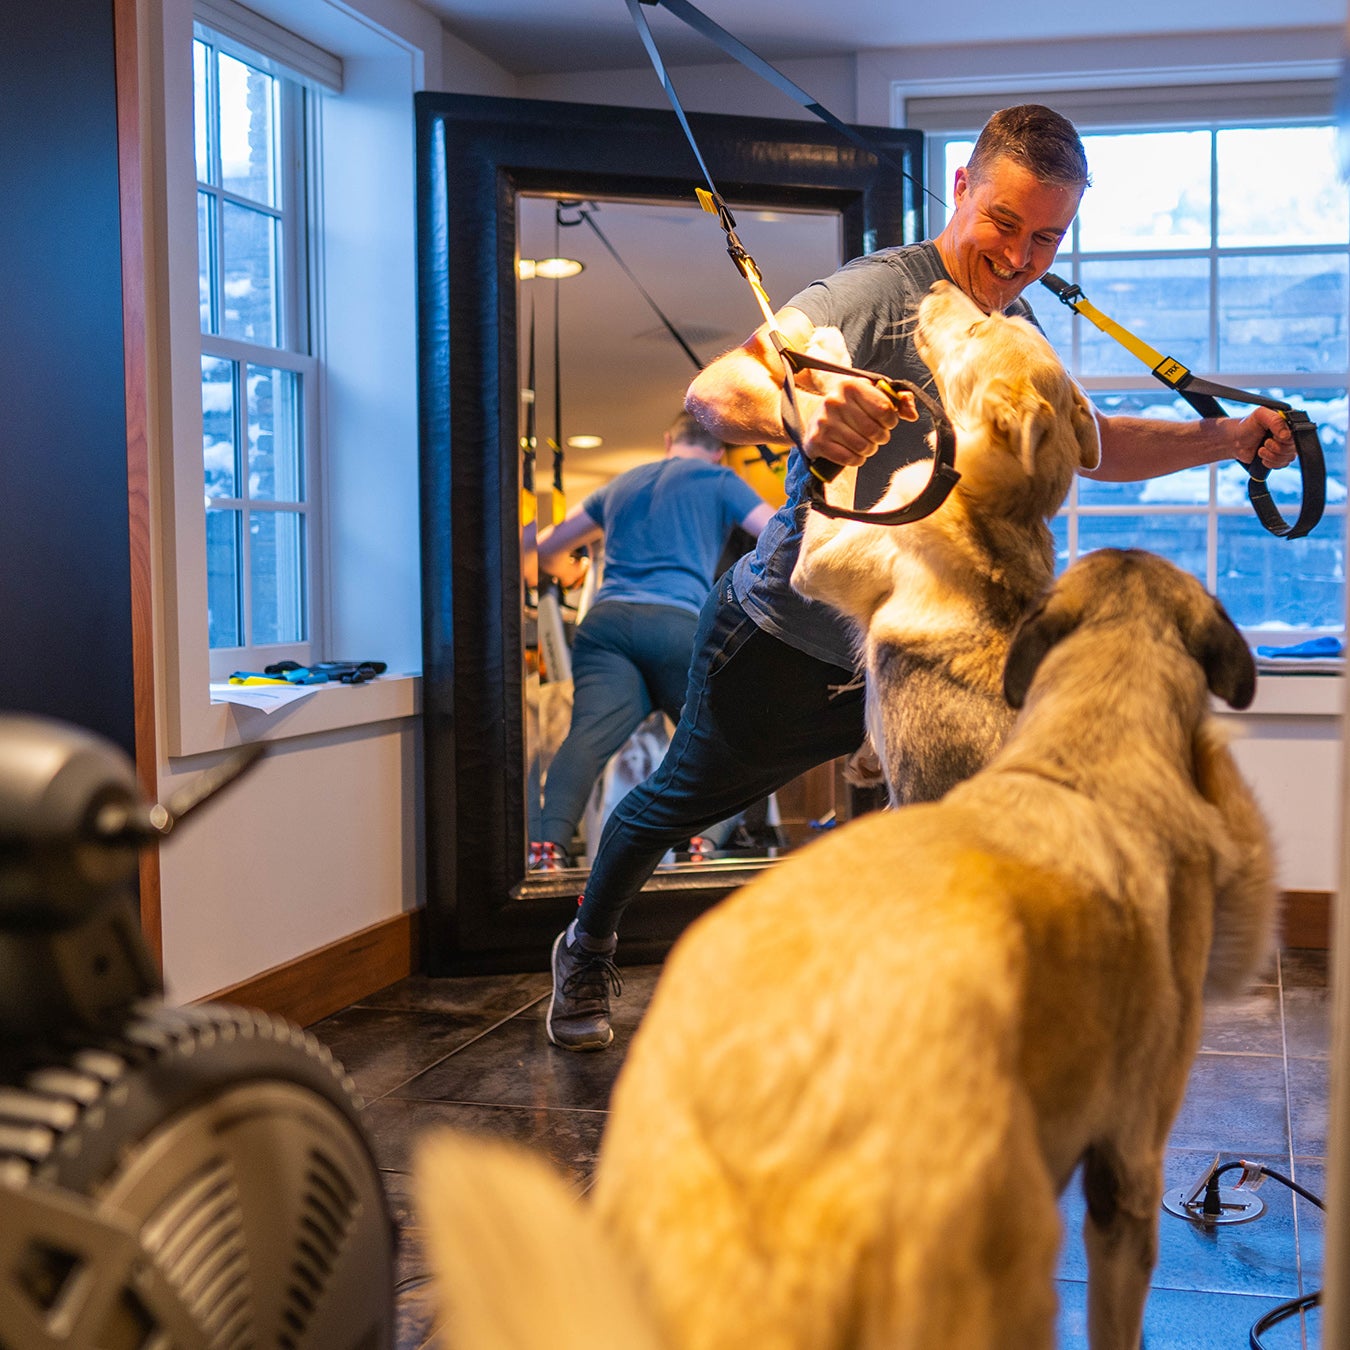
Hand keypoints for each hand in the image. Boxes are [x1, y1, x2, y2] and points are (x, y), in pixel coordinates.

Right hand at [794, 327, 914, 469]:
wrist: (815, 425)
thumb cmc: (850, 410)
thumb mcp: (871, 397)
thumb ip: (897, 401)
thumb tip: (912, 414)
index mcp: (850, 385)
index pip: (885, 409)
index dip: (891, 420)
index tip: (885, 421)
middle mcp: (834, 401)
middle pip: (875, 430)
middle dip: (880, 437)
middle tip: (874, 436)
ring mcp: (823, 422)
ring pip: (863, 446)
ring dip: (869, 450)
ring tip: (864, 444)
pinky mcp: (817, 442)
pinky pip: (849, 459)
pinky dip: (856, 460)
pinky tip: (852, 454)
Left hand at [1234, 405, 1296, 469]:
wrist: (1234, 441)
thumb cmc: (1247, 426)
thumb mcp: (1260, 416)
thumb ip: (1275, 421)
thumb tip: (1287, 436)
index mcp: (1288, 423)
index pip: (1297, 435)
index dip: (1284, 439)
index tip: (1272, 436)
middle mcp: (1290, 435)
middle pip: (1292, 448)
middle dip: (1275, 448)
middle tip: (1264, 442)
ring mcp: (1285, 447)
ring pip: (1288, 458)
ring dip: (1271, 456)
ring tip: (1261, 449)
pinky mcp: (1279, 458)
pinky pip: (1282, 465)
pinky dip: (1271, 463)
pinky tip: (1262, 457)